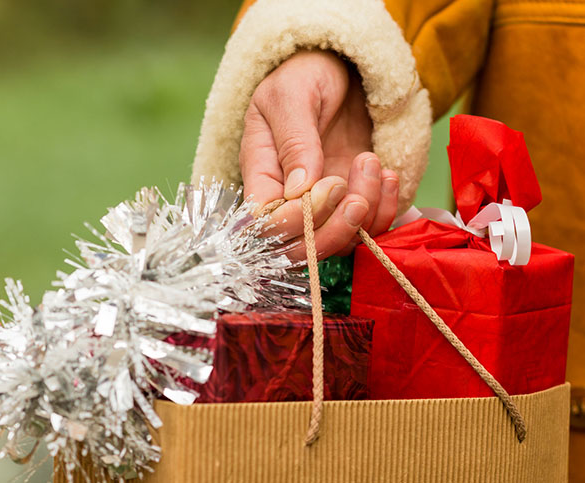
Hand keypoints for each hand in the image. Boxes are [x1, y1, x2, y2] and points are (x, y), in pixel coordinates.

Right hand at [240, 50, 398, 260]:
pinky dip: (385, 213)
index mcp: (261, 174)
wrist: (340, 65)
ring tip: (374, 165)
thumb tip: (299, 190)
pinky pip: (368, 230)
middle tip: (357, 194)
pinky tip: (389, 175)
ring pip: (337, 244)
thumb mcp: (294, 95)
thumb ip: (294, 140)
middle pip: (298, 250)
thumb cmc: (306, 73)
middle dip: (333, 232)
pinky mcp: (353, 202)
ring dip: (365, 216)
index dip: (299, 221)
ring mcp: (323, 205)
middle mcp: (288, 199)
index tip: (332, 184)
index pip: (266, 225)